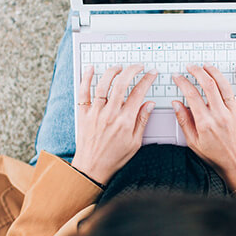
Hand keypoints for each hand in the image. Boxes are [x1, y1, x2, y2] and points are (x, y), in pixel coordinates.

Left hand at [73, 64, 157, 184]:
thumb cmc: (114, 158)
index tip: (151, 73)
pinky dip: (87, 78)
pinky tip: (91, 69)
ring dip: (113, 71)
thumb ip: (142, 121)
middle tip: (138, 66)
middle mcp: (110, 114)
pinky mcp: (84, 113)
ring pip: (104, 84)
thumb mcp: (135, 143)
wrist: (92, 168)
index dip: (147, 80)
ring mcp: (95, 113)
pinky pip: (84, 92)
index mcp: (125, 121)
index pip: (139, 93)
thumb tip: (149, 104)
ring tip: (119, 67)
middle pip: (122, 84)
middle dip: (132, 70)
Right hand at [171, 64, 235, 188]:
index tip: (178, 77)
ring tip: (206, 66)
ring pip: (224, 85)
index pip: (191, 95)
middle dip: (197, 72)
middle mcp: (220, 115)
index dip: (182, 82)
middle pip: (208, 85)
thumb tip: (176, 104)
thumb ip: (184, 122)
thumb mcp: (193, 142)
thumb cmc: (216, 156)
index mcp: (205, 123)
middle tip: (191, 67)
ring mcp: (234, 113)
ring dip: (214, 72)